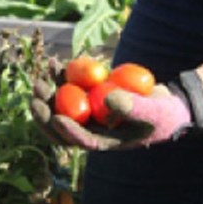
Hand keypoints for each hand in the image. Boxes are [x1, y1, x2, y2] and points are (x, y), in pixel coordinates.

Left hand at [30, 60, 193, 150]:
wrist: (166, 104)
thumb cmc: (162, 113)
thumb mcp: (153, 111)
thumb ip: (133, 107)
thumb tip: (109, 98)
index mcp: (106, 141)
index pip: (82, 141)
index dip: (67, 131)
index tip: (56, 118)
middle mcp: (93, 128)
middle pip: (63, 126)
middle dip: (46, 112)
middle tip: (36, 96)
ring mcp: (89, 112)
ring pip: (62, 106)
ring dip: (49, 93)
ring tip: (40, 77)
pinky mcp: (90, 95)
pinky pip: (71, 87)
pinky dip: (62, 76)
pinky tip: (55, 63)